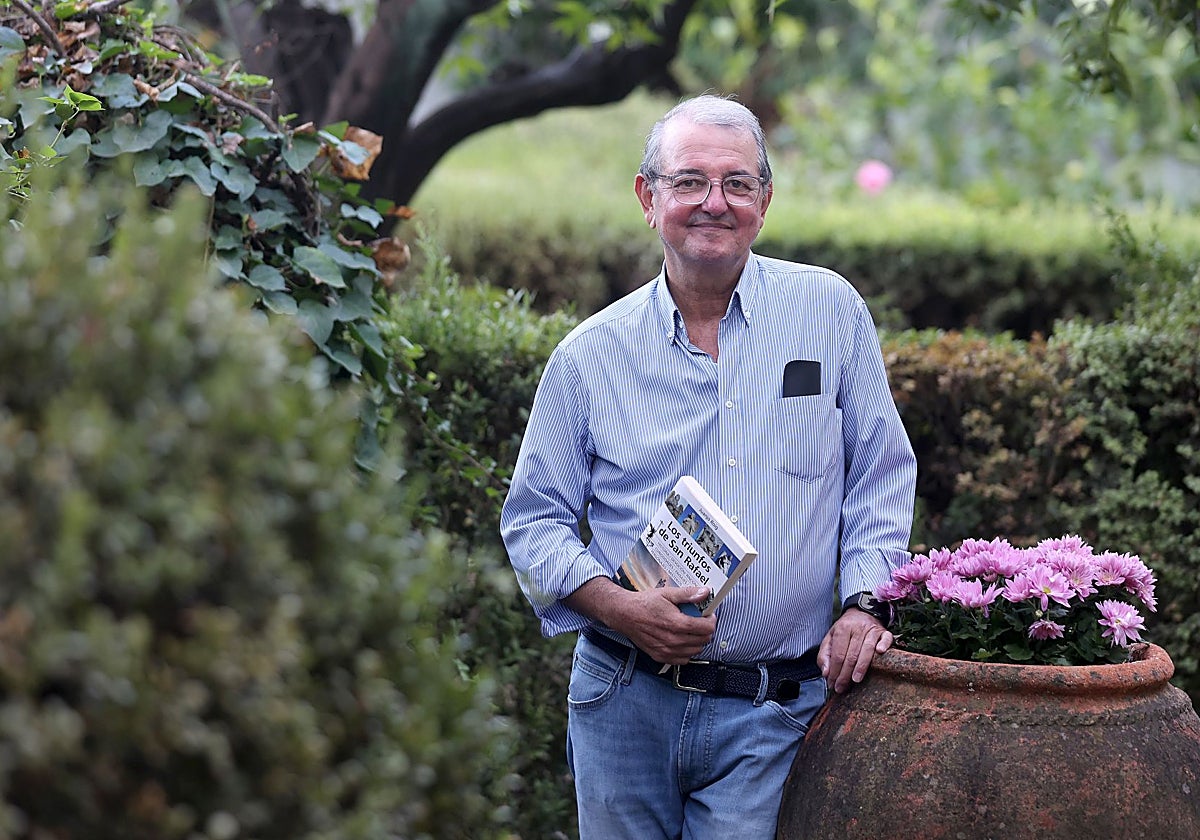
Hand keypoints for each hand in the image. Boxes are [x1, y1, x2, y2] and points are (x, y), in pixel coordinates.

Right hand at [565, 578, 715, 664]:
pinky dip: (687, 651)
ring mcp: (667, 650)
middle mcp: (673, 640)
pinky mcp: (661, 656)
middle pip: (703, 640)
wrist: (625, 615)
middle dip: (706, 630)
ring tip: (691, 630)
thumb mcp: (667, 593)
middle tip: (700, 621)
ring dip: (698, 641)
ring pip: (695, 651)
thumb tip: (705, 592)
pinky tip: (681, 640)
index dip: (711, 621)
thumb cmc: (645, 603)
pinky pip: (684, 659)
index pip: (707, 628)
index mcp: (677, 623)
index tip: (708, 615)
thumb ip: (688, 594)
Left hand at [817, 607, 892, 694]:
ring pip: (867, 649)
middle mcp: (857, 628)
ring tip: (855, 680)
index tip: (832, 684)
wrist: (861, 612)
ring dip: (861, 666)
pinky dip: (884, 645)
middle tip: (842, 687)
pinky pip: (886, 638)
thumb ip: (824, 655)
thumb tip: (826, 673)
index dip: (835, 671)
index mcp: (842, 629)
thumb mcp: (830, 638)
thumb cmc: (845, 629)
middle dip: (845, 674)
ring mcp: (872, 630)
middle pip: (851, 655)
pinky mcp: (884, 632)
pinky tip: (880, 653)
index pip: (838, 654)